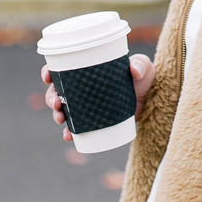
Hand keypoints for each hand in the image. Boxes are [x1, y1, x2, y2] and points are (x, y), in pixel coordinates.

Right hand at [41, 53, 155, 141]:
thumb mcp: (144, 67)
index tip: (47, 76)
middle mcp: (83, 88)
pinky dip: (70, 133)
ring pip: (63, 110)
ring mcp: (87, 106)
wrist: (154, 100)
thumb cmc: (145, 78)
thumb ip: (141, 65)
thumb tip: (134, 70)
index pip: (62, 69)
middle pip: (57, 91)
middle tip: (56, 103)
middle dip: (50, 97)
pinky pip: (77, 128)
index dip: (49, 72)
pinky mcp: (94, 121)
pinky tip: (69, 136)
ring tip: (61, 119)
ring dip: (57, 115)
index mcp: (88, 71)